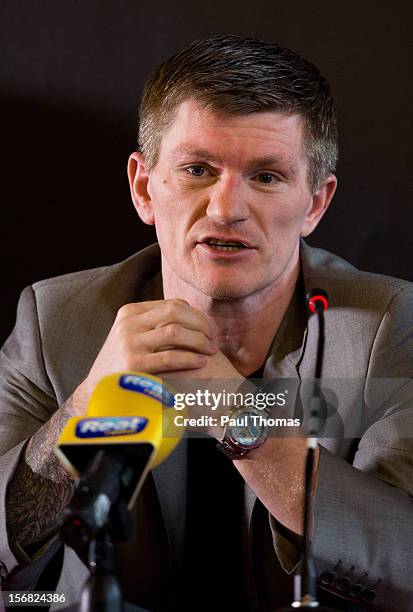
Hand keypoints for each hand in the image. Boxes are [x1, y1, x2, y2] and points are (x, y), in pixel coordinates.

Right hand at [73, 299, 217, 413]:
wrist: (97, 391)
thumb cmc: (122, 363)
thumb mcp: (131, 335)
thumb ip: (154, 323)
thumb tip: (189, 310)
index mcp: (129, 313)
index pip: (172, 304)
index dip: (196, 314)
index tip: (209, 327)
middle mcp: (128, 324)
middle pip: (175, 311)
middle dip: (201, 322)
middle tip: (214, 336)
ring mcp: (129, 344)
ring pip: (175, 331)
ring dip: (199, 339)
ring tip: (210, 349)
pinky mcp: (134, 365)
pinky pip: (170, 357)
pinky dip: (190, 358)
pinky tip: (201, 362)